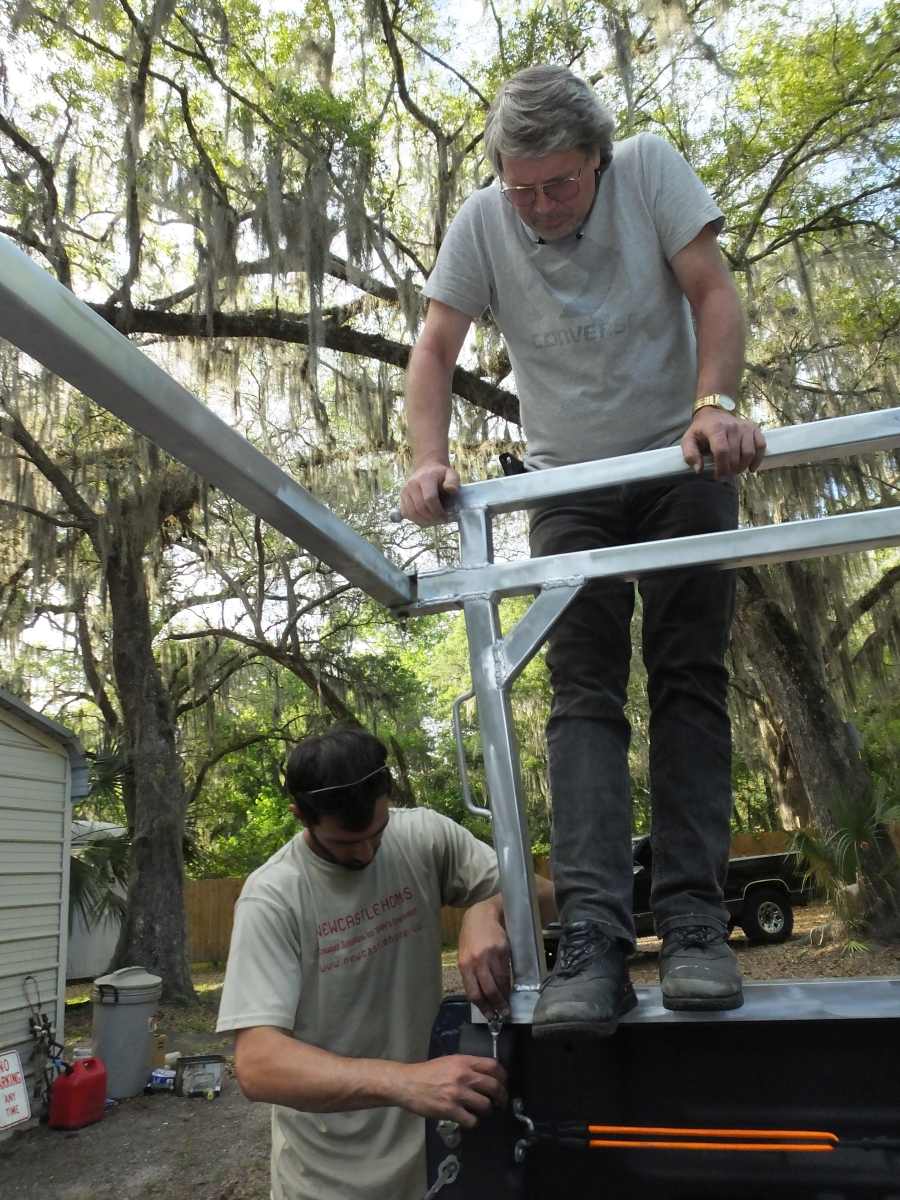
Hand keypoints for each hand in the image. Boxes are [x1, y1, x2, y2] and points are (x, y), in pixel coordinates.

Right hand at [393, 1055, 506, 1127]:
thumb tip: (485, 1074)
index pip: (493, 1065)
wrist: (408, 1084)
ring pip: (485, 1105)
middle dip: (502, 1096)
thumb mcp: (449, 1062)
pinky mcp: (450, 1110)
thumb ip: (466, 1066)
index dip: (503, 1076)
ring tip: (482, 1111)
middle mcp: (463, 1076)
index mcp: (463, 1062)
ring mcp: (457, 1093)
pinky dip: (473, 1122)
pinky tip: (469, 1119)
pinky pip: (472, 1120)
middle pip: (494, 1086)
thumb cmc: (427, 1073)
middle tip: (501, 1102)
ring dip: (487, 1110)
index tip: (504, 1083)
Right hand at [399, 461, 459, 524]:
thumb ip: (453, 481)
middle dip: (432, 518)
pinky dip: (416, 520)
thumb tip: (451, 489)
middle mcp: (412, 484)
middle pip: (420, 508)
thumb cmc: (441, 475)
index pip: (429, 499)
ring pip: (411, 513)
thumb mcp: (451, 474)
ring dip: (424, 521)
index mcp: (425, 478)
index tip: (446, 516)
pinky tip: (426, 519)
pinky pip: (406, 514)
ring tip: (434, 521)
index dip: (438, 511)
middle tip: (441, 520)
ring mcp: (404, 491)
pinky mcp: (401, 498)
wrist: (427, 469)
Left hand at [457, 901, 510, 1016]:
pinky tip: (510, 988)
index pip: (474, 993)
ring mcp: (491, 956)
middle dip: (497, 1006)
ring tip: (507, 1005)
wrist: (482, 915)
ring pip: (500, 983)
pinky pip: (507, 972)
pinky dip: (509, 983)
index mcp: (464, 964)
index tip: (490, 1016)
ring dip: (505, 997)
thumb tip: (480, 997)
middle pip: (489, 990)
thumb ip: (471, 974)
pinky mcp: (504, 951)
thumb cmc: (471, 937)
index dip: (483, 1007)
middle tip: (503, 1014)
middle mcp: (477, 961)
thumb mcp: (465, 955)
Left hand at [681, 408, 765, 478]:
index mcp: (716, 428)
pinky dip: (758, 459)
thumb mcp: (688, 439)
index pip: (722, 451)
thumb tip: (699, 469)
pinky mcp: (754, 428)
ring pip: (749, 452)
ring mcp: (745, 427)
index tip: (718, 476)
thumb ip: (690, 455)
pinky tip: (751, 467)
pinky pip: (761, 445)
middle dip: (730, 469)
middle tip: (725, 474)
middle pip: (735, 455)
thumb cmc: (701, 429)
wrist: (714, 412)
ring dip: (743, 466)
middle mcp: (732, 426)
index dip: (721, 467)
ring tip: (735, 470)